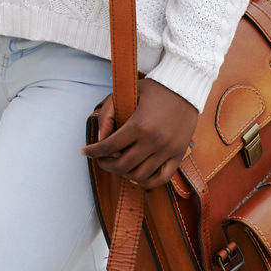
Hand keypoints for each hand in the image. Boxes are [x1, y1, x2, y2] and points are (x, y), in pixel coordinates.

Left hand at [81, 77, 197, 189]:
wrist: (185, 88)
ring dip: (123, 173)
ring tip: (117, 164)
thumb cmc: (154, 89)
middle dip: (106, 165)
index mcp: (139, 125)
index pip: (109, 147)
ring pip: (139, 175)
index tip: (85, 152)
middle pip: (122, 165)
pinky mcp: (178, 155)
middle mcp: (154, 141)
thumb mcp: (127, 92)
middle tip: (100, 159)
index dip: (94, 151)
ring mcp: (167, 150)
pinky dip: (146, 181)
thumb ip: (108, 112)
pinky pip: (161, 179)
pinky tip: (135, 174)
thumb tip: (100, 137)